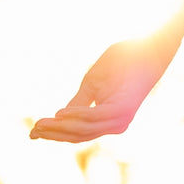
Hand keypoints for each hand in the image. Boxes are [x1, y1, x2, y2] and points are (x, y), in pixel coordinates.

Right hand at [30, 22, 183, 142]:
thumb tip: (59, 118)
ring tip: (41, 124)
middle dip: (54, 134)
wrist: (150, 48)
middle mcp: (115, 125)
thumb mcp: (94, 83)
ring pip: (84, 130)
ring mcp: (120, 120)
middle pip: (78, 136)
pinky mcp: (122, 109)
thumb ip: (79, 103)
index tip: (33, 134)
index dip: (55, 134)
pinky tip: (59, 114)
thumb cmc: (123, 62)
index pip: (77, 133)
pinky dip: (75, 116)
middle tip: (33, 132)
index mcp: (109, 120)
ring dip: (60, 128)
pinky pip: (94, 118)